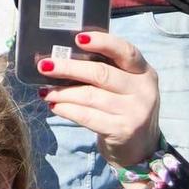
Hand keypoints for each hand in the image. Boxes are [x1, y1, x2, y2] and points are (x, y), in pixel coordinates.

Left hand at [39, 31, 161, 168]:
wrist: (141, 149)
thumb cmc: (124, 108)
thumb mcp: (125, 86)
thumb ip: (106, 70)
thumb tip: (64, 57)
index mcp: (144, 72)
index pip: (126, 51)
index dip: (102, 42)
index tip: (77, 38)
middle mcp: (143, 90)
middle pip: (101, 73)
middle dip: (68, 68)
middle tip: (45, 66)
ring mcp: (136, 111)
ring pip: (90, 96)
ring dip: (62, 92)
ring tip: (44, 91)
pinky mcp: (123, 130)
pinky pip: (88, 116)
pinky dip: (67, 110)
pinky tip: (55, 106)